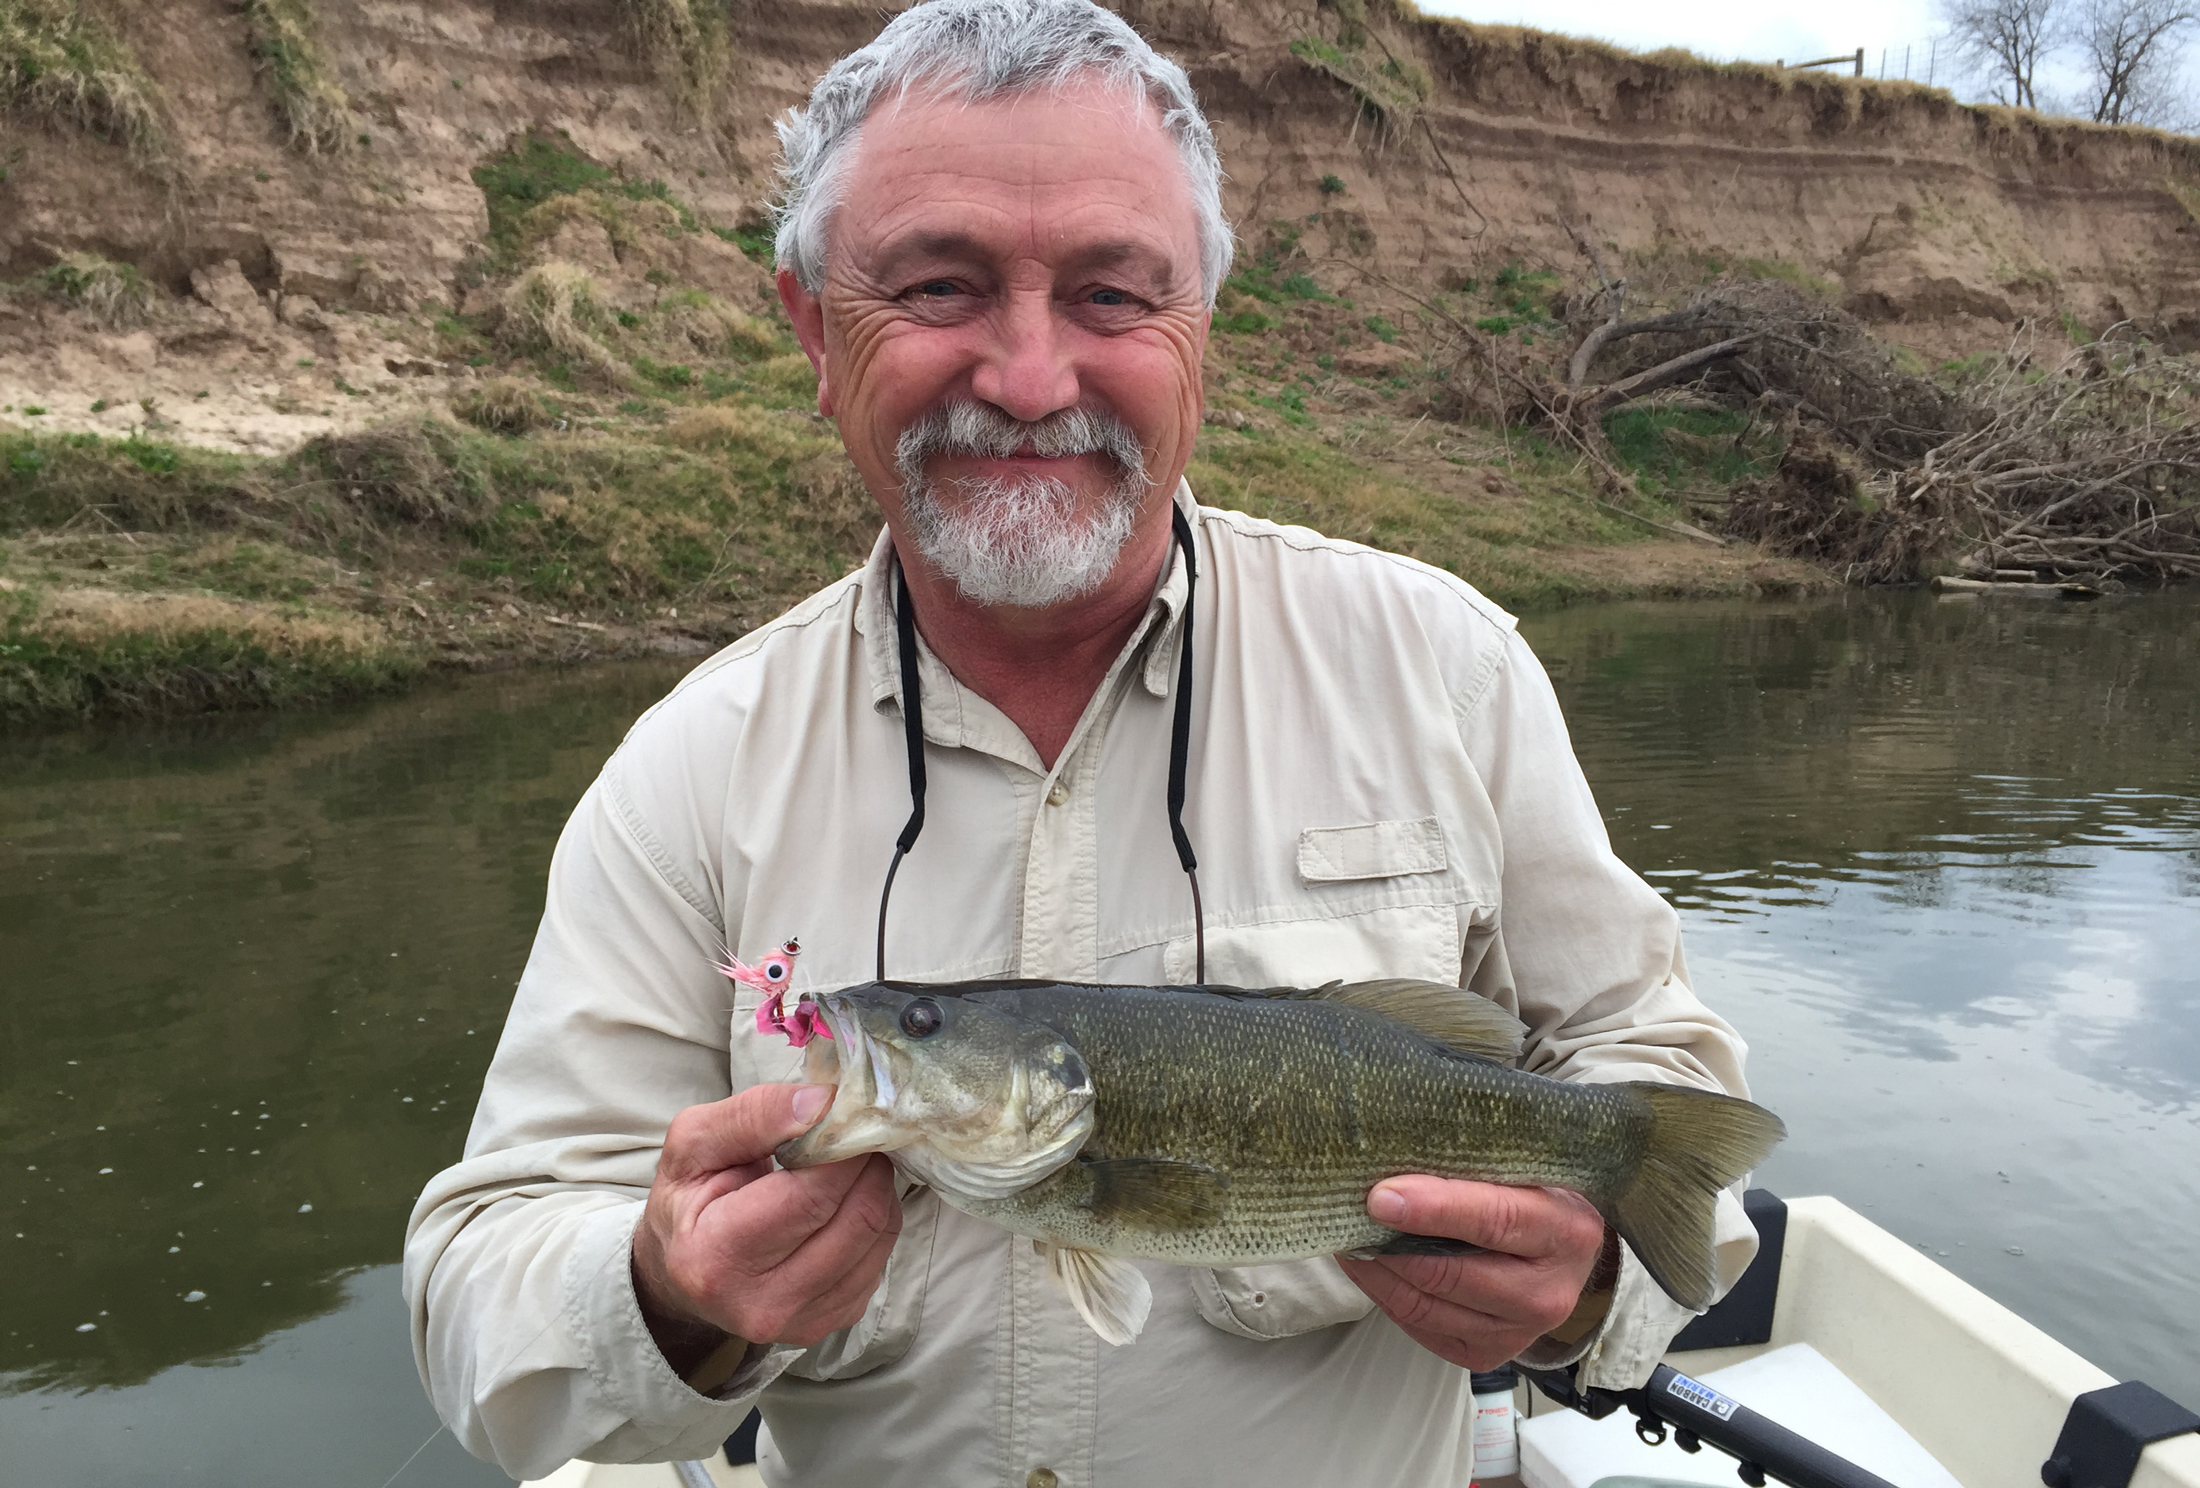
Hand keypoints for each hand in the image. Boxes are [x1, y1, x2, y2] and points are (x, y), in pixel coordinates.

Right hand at [632, 1083, 900, 1371]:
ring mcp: (801, 1322)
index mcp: (717, 1258)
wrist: (680, 1272)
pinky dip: (876, 1220)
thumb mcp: (693, 1144)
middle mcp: (763, 1305)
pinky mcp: (831, 1323)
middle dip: (868, 1163)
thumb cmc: (687, 1200)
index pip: (811, 1196)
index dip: (842, 1147)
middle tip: (856, 1131)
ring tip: (851, 1163)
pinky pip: (881, 1260)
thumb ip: (753, 1115)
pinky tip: (847, 1202)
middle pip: (857, 1218)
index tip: (846, 1113)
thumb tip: (822, 1102)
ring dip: (878, 1188)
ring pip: (879, 1237)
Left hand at [1338, 1178, 1609, 1370]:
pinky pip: (1421, 1326)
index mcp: (1565, 1231)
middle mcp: (1548, 1292)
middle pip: (1450, 1272)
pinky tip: (1367, 1264)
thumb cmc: (1540, 1198)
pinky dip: (1385, 1294)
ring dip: (1377, 1271)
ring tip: (1347, 1236)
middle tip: (1346, 1213)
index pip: (1494, 1220)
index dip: (1434, 1209)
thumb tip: (1399, 1154)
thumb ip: (1476, 1164)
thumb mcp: (1528, 1170)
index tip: (1381, 1197)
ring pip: (1427, 1305)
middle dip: (1390, 1243)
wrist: (1569, 1257)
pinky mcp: (1487, 1354)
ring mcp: (1518, 1331)